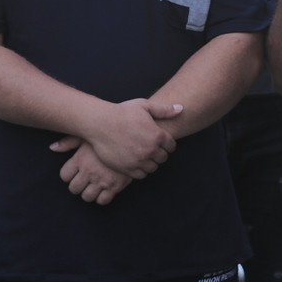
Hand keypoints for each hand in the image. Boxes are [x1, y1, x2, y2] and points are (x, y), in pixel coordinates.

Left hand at [54, 139, 132, 204]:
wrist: (136, 138)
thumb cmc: (111, 135)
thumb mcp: (90, 135)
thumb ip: (69, 142)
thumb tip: (52, 147)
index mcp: (80, 159)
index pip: (64, 175)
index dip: (68, 175)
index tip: (74, 172)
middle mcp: (89, 172)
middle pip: (74, 188)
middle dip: (77, 186)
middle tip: (83, 181)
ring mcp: (102, 180)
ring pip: (87, 197)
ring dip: (88, 193)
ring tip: (94, 186)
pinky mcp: (115, 186)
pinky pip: (102, 200)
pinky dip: (101, 198)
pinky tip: (104, 189)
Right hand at [62, 99, 181, 177]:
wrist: (100, 123)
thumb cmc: (122, 112)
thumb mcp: (145, 106)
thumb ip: (164, 109)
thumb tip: (181, 109)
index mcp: (157, 135)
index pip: (171, 146)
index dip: (167, 144)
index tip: (161, 142)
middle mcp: (150, 150)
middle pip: (163, 158)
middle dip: (159, 153)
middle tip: (152, 149)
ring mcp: (139, 160)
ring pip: (153, 168)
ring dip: (150, 163)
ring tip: (144, 156)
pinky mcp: (127, 168)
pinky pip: (140, 175)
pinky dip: (140, 170)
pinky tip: (135, 162)